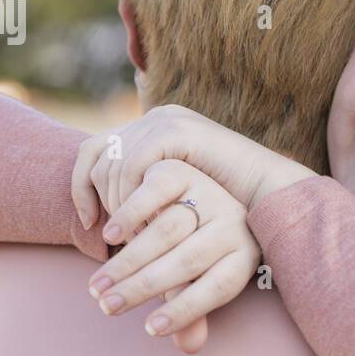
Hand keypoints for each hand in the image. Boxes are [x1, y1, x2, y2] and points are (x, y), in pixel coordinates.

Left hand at [71, 105, 312, 228]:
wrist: (272, 193)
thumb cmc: (230, 209)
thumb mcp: (179, 201)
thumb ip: (149, 199)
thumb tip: (109, 221)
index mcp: (154, 130)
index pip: (97, 148)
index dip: (82, 185)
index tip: (89, 223)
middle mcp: (157, 118)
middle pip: (99, 153)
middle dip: (96, 197)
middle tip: (107, 236)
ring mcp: (167, 120)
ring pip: (114, 162)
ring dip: (115, 203)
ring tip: (124, 237)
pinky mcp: (178, 131)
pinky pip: (134, 165)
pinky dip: (129, 200)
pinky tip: (134, 226)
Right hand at [84, 159, 260, 353]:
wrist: (210, 196)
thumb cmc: (202, 253)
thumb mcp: (202, 280)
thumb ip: (192, 312)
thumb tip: (188, 347)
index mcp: (244, 255)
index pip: (220, 287)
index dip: (185, 311)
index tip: (150, 329)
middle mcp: (232, 223)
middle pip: (188, 261)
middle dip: (143, 288)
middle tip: (107, 307)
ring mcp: (207, 194)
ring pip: (166, 230)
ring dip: (127, 261)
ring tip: (98, 287)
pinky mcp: (182, 172)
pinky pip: (155, 191)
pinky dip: (129, 214)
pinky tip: (108, 236)